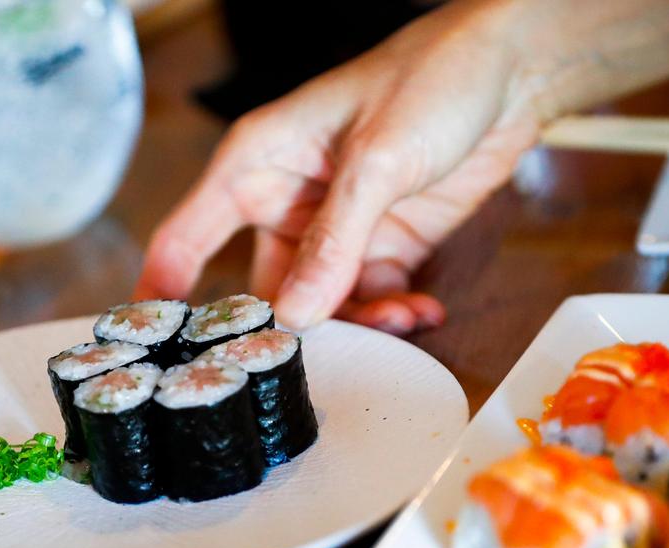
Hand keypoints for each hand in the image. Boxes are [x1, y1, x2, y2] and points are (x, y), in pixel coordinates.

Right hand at [134, 0, 541, 333]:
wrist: (515, 69)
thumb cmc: (432, 78)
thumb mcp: (377, 157)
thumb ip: (335, 239)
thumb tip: (296, 312)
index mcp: (258, 163)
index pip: (189, 235)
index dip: (164, 292)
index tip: (152, 346)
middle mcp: (289, 200)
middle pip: (264, 289)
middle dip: (292, 328)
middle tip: (321, 357)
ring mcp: (337, 229)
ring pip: (324, 305)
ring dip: (359, 324)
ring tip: (399, 319)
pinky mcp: (384, 244)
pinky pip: (373, 298)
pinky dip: (396, 313)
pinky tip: (423, 310)